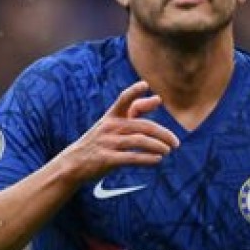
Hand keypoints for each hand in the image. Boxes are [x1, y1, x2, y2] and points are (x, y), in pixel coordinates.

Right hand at [63, 80, 180, 180]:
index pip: (123, 99)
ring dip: (158, 146)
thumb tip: (157, 98)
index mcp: (111, 116)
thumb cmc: (98, 143)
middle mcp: (109, 127)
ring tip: (168, 151)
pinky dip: (147, 158)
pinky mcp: (106, 159)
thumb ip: (133, 111)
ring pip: (139, 141)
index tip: (146, 85)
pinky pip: (131, 157)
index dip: (134, 91)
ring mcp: (107, 143)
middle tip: (176, 143)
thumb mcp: (111, 124)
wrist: (72, 164)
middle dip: (163, 134)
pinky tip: (157, 160)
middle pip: (142, 126)